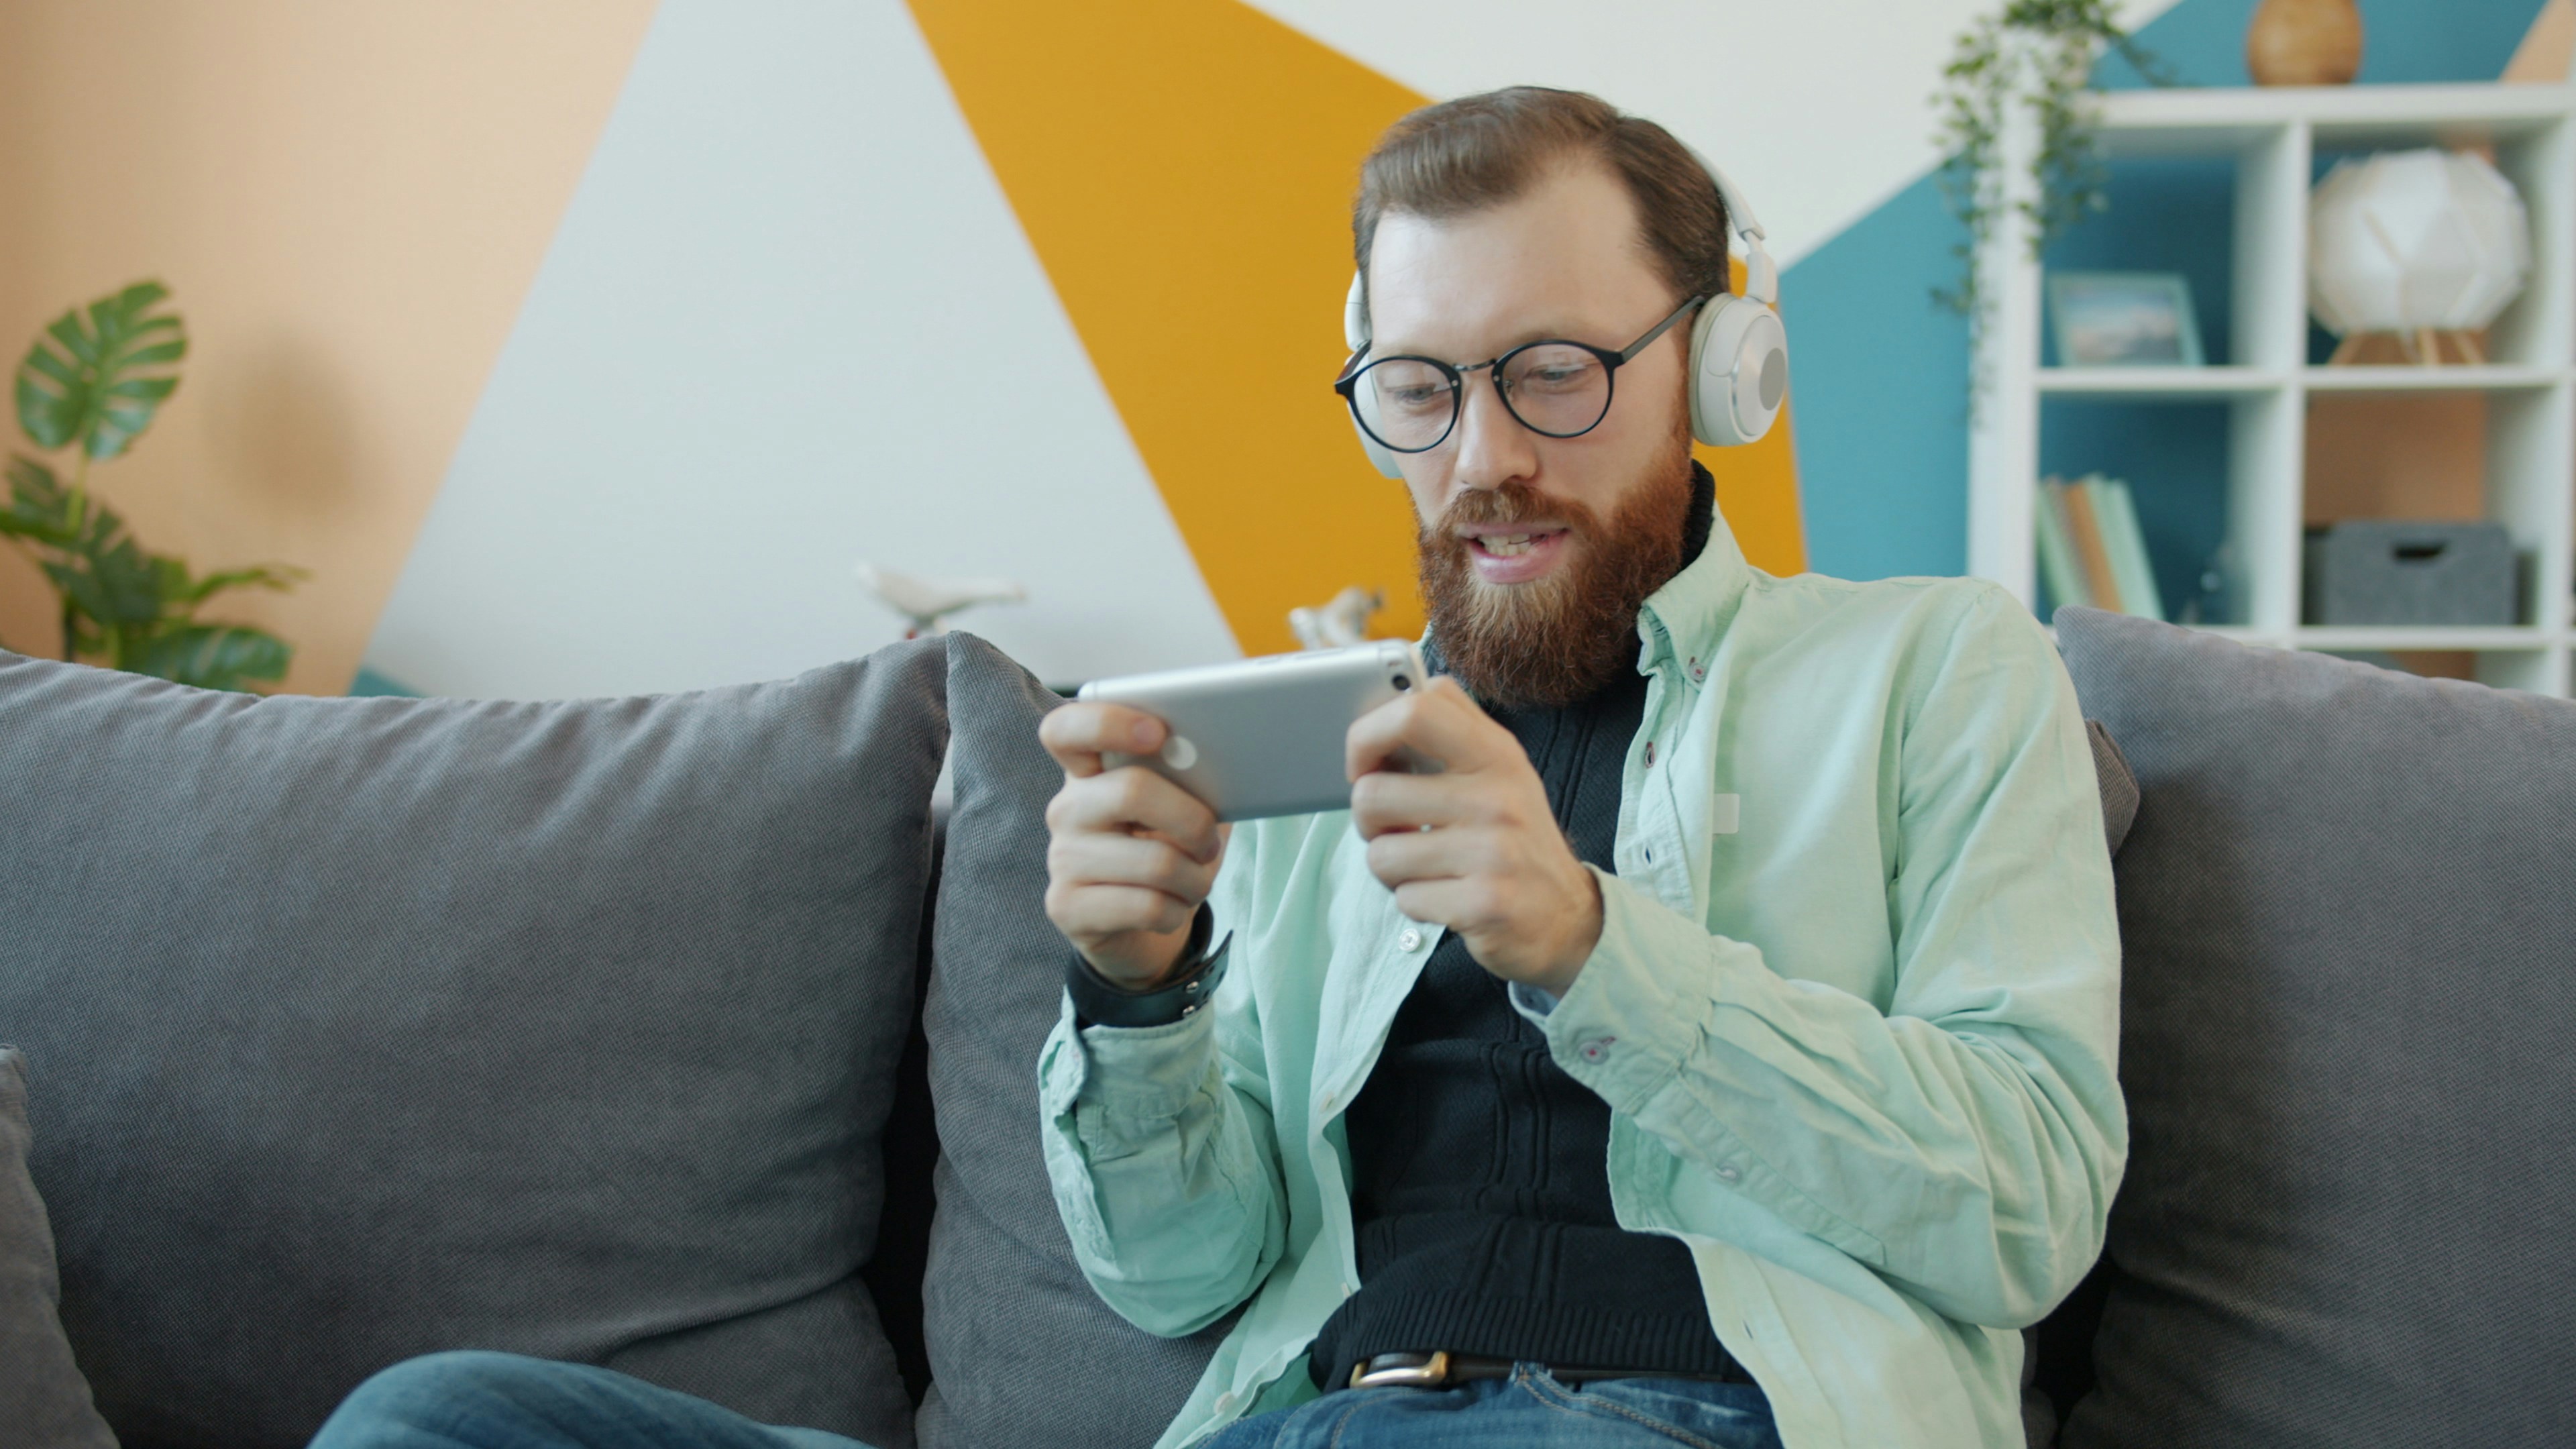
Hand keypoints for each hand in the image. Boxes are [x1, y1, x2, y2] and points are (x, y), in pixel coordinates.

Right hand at [1039, 702, 1230, 989]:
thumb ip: (1191, 777)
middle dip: (1193, 819)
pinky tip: (1172, 908)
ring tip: (1196, 881)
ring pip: (1154, 861)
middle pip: (1132, 790)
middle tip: (1209, 841)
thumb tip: (1221, 760)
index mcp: (1089, 769)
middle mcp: (1066, 808)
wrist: (1141, 928)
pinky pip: (1147, 906)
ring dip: (1195, 877)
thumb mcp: (1183, 808)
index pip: (1068, 728)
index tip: (1158, 732)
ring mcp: (1061, 859)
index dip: (1108, 722)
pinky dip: (1178, 911)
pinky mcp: (1066, 907)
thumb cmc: (1167, 851)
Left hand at [1345, 678, 1601, 995]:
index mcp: (1497, 753)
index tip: (1365, 765)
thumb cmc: (1513, 840)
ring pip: (1381, 854)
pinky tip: (1448, 898)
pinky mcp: (1486, 902)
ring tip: (1426, 869)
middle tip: (1396, 833)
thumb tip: (1386, 706)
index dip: (1367, 735)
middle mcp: (1498, 796)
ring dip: (1391, 870)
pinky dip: (1416, 903)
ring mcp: (1495, 851)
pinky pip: (1406, 898)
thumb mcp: (1499, 774)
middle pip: (1372, 794)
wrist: (1568, 918)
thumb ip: (1453, 733)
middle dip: (1368, 823)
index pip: (1415, 710)